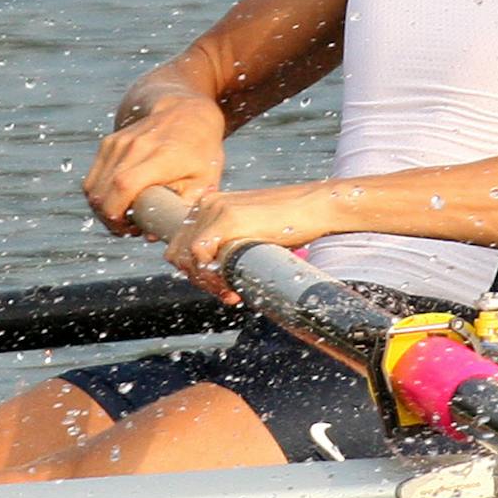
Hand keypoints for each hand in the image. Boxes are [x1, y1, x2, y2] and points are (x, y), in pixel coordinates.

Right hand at [82, 97, 226, 235]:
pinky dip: (99, 196)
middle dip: (109, 219)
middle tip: (130, 228)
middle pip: (102, 192)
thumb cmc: (200, 149)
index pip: (123, 186)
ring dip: (102, 209)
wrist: (185, 110)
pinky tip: (117, 202)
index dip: (117, 213)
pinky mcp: (108, 143)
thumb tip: (150, 235)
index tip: (130, 229)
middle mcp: (133, 147)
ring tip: (124, 217)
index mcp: (160, 156)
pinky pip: (93, 178)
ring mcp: (117, 143)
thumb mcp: (206, 180)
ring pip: (92, 188)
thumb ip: (183, 208)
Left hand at [163, 183, 339, 304]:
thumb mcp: (252, 233)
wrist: (318, 207)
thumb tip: (216, 276)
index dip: (196, 272)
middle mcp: (206, 204)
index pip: (181, 245)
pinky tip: (231, 287)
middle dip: (199, 280)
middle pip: (179, 252)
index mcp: (209, 205)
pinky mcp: (226, 218)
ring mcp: (214, 209)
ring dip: (206, 283)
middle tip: (227, 293)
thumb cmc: (293, 223)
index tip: (222, 288)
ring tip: (231, 293)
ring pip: (187, 257)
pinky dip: (210, 276)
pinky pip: (199, 254)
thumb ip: (230, 246)